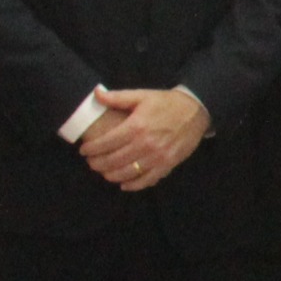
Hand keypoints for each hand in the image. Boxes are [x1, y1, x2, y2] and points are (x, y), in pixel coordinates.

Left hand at [80, 87, 209, 190]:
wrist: (196, 111)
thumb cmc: (166, 103)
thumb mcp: (142, 96)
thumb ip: (118, 98)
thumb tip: (96, 95)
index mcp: (137, 126)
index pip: (107, 142)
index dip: (92, 148)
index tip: (84, 150)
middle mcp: (145, 144)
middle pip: (114, 160)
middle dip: (98, 163)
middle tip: (91, 162)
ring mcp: (157, 157)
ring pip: (127, 172)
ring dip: (111, 175)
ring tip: (103, 172)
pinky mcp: (167, 165)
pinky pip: (147, 180)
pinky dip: (133, 185)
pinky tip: (123, 183)